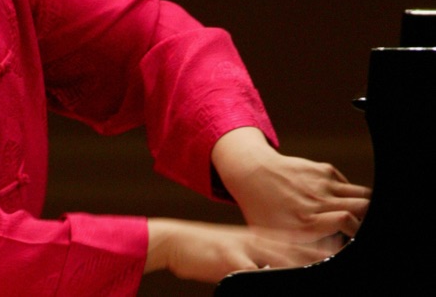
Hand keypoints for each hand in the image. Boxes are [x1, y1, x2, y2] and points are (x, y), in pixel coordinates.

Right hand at [145, 218, 340, 283]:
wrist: (176, 240)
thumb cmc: (208, 250)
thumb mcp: (239, 249)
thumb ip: (262, 256)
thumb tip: (285, 266)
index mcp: (262, 238)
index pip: (299, 244)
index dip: (323, 251)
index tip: (341, 256)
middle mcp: (258, 240)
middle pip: (298, 253)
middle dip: (321, 262)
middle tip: (344, 269)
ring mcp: (246, 249)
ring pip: (283, 261)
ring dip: (302, 270)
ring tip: (322, 274)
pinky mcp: (231, 260)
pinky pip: (255, 274)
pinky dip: (267, 279)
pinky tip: (272, 283)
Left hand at [211, 127, 370, 239]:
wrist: (252, 174)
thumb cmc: (263, 209)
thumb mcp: (276, 237)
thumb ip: (301, 251)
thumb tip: (319, 263)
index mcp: (306, 221)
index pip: (347, 221)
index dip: (357, 231)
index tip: (355, 240)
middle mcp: (317, 200)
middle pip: (363, 206)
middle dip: (366, 221)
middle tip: (358, 230)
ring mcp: (322, 183)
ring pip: (362, 194)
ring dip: (364, 207)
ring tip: (356, 218)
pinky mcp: (324, 170)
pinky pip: (348, 185)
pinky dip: (349, 195)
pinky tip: (336, 202)